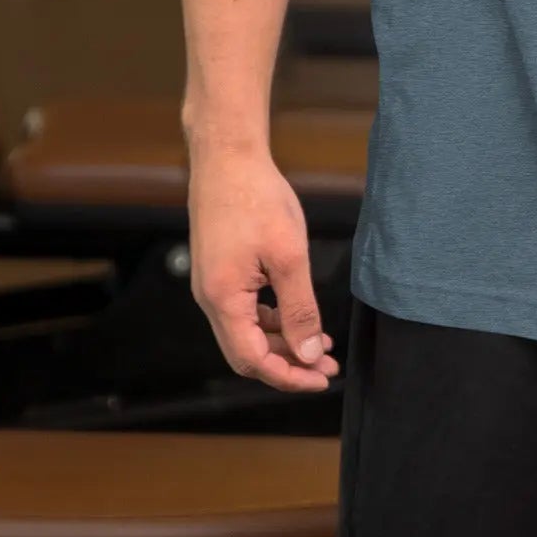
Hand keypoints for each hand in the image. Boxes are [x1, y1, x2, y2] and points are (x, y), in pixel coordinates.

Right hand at [188, 143, 339, 390]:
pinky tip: (296, 315)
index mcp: (223, 300)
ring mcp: (212, 285)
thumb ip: (299, 309)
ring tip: (320, 342)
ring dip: (282, 341)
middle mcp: (210, 299)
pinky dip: (271, 319)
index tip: (320, 378)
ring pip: (247, 331)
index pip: (253, 360)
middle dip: (288, 363)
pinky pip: (244, 310)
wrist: (228, 157)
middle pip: (248, 352)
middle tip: (325, 365)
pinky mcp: (219, 271)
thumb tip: (308, 353)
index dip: (288, 375)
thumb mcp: (288, 256)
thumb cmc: (256, 198)